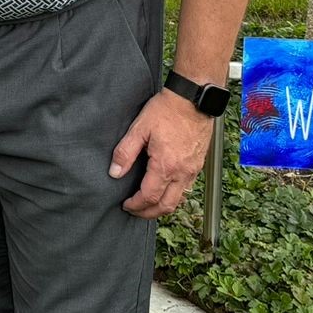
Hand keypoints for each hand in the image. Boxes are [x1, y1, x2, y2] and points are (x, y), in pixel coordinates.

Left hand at [110, 90, 215, 218]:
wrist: (193, 99)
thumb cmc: (167, 110)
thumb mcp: (139, 128)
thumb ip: (125, 153)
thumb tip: (114, 173)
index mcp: (165, 166)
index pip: (149, 197)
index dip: (136, 205)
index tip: (125, 205)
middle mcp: (182, 173)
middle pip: (166, 206)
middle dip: (148, 213)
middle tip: (135, 211)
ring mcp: (193, 170)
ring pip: (179, 200)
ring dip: (162, 206)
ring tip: (147, 204)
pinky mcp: (198, 165)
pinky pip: (186, 189)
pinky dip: (174, 196)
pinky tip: (164, 190)